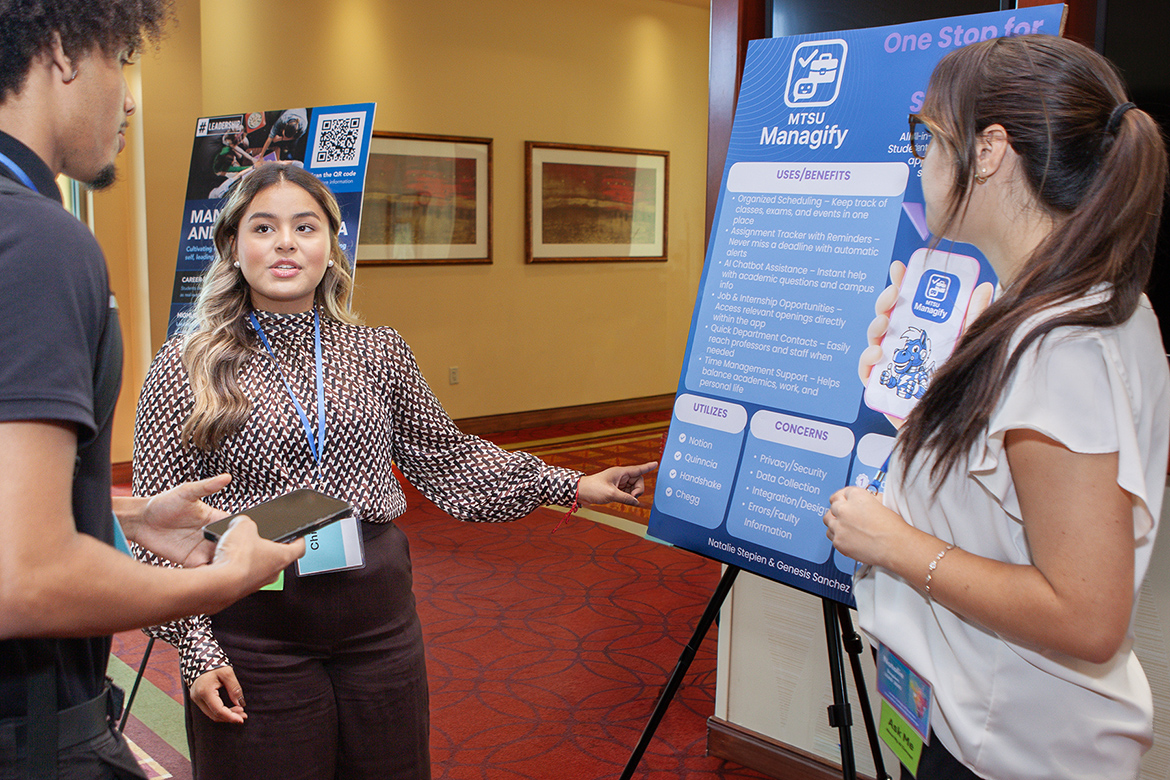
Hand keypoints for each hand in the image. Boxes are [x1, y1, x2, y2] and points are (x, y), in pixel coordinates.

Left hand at [121, 474, 232, 565]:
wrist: (141, 521)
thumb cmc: (163, 503)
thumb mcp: (186, 492)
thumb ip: (207, 486)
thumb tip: (227, 477)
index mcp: (214, 519)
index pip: (235, 527)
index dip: (242, 534)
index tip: (246, 539)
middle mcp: (211, 536)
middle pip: (231, 548)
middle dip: (236, 554)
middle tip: (236, 557)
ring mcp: (201, 549)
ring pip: (220, 562)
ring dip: (224, 566)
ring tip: (225, 568)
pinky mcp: (190, 561)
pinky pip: (204, 571)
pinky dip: (208, 576)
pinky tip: (210, 575)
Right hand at [190, 666, 246, 723]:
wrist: (199, 656)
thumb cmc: (214, 663)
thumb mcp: (227, 673)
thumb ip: (234, 689)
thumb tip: (241, 703)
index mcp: (204, 692)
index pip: (218, 710)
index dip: (231, 716)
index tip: (242, 719)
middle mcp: (197, 698)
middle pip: (214, 715)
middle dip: (230, 717)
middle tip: (244, 715)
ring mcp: (195, 699)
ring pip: (211, 714)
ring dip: (226, 715)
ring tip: (240, 712)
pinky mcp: (197, 698)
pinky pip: (209, 709)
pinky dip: (220, 711)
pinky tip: (230, 709)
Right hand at [207, 517, 304, 606]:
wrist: (220, 584)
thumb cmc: (238, 560)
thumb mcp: (243, 527)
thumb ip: (246, 522)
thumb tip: (241, 522)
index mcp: (282, 556)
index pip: (299, 547)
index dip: (299, 538)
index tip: (298, 535)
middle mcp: (273, 572)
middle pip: (278, 557)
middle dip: (269, 547)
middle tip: (261, 538)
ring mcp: (258, 583)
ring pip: (260, 567)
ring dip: (252, 558)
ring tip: (239, 548)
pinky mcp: (243, 589)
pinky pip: (244, 576)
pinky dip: (237, 569)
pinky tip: (227, 561)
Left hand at [576, 462, 657, 506]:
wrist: (581, 492)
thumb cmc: (594, 489)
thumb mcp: (611, 494)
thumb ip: (626, 498)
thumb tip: (636, 502)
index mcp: (620, 472)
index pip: (638, 469)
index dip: (647, 467)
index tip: (656, 463)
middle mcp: (621, 476)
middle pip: (638, 481)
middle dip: (638, 490)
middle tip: (631, 498)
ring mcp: (618, 483)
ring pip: (633, 488)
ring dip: (632, 495)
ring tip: (623, 499)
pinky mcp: (615, 489)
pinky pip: (627, 493)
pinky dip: (628, 497)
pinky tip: (625, 501)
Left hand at [822, 486, 912, 567]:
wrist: (895, 546)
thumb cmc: (893, 528)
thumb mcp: (882, 503)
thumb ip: (868, 499)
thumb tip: (866, 499)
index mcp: (856, 496)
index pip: (842, 492)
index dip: (845, 498)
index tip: (845, 501)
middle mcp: (845, 509)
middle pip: (833, 505)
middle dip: (839, 509)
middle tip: (845, 515)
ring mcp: (839, 525)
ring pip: (828, 519)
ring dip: (834, 521)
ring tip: (843, 525)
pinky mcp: (838, 541)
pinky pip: (830, 535)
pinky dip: (836, 535)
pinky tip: (844, 536)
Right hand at [857, 260, 993, 427]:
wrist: (960, 428)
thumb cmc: (965, 387)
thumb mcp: (971, 346)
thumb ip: (976, 317)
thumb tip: (985, 284)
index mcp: (926, 334)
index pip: (908, 304)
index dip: (901, 284)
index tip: (899, 269)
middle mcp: (907, 349)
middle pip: (888, 319)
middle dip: (884, 304)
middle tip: (890, 297)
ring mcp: (893, 368)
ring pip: (874, 341)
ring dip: (874, 328)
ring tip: (883, 325)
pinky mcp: (883, 389)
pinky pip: (867, 372)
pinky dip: (866, 361)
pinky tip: (876, 354)